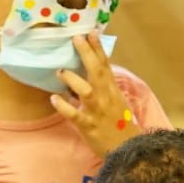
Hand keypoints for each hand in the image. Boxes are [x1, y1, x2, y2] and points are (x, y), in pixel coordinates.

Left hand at [51, 34, 138, 157]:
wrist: (129, 150)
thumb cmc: (121, 126)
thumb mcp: (117, 103)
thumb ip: (105, 88)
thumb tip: (89, 74)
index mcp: (113, 91)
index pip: (106, 66)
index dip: (98, 49)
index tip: (91, 32)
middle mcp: (106, 98)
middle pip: (96, 72)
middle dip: (87, 54)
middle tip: (76, 38)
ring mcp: (97, 111)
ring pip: (86, 91)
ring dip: (72, 79)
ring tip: (60, 71)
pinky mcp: (88, 126)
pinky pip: (74, 114)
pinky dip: (64, 106)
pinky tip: (54, 98)